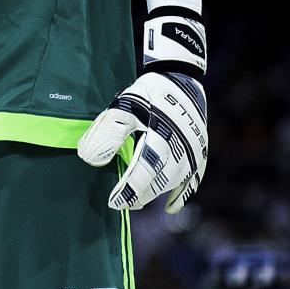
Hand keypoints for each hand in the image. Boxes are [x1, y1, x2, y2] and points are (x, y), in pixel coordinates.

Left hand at [77, 71, 207, 212]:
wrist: (180, 81)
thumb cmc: (147, 95)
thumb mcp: (122, 107)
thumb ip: (106, 133)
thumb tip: (89, 158)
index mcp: (160, 137)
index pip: (143, 172)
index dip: (128, 191)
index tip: (113, 202)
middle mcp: (180, 149)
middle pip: (159, 181)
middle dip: (139, 196)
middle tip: (121, 203)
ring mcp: (193, 153)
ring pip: (174, 183)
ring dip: (155, 194)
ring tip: (137, 201)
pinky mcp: (200, 153)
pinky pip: (193, 180)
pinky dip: (182, 194)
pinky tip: (170, 208)